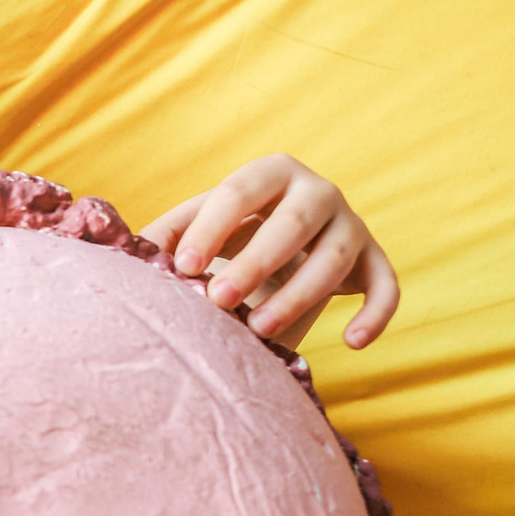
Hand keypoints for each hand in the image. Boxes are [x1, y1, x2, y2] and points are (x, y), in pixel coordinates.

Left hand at [141, 154, 399, 350]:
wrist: (287, 247)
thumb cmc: (232, 235)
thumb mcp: (201, 227)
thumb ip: (167, 235)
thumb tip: (127, 254)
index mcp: (270, 172)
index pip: (240, 191)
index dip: (212, 227)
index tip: (184, 266)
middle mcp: (318, 191)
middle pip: (291, 224)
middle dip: (255, 263)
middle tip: (219, 301)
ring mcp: (352, 224)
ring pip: (335, 257)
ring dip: (301, 295)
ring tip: (261, 330)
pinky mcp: (376, 260)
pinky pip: (387, 286)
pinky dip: (376, 314)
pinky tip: (351, 343)